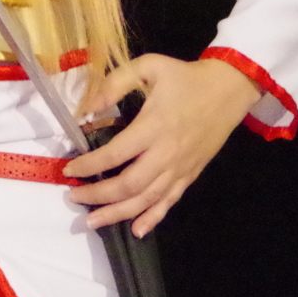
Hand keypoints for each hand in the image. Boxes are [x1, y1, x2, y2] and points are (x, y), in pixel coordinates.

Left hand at [64, 54, 259, 237]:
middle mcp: (166, 152)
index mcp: (153, 126)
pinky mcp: (191, 174)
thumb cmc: (185, 77)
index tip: (69, 170)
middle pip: (129, 185)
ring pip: (147, 199)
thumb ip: (116, 82)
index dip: (89, 165)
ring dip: (118, 213)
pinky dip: (153, 218)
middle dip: (98, 195)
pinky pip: (170, 201)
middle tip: (73, 199)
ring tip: (92, 221)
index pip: (115, 154)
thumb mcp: (149, 66)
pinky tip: (137, 230)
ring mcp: (180, 167)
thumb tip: (88, 108)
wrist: (229, 89)